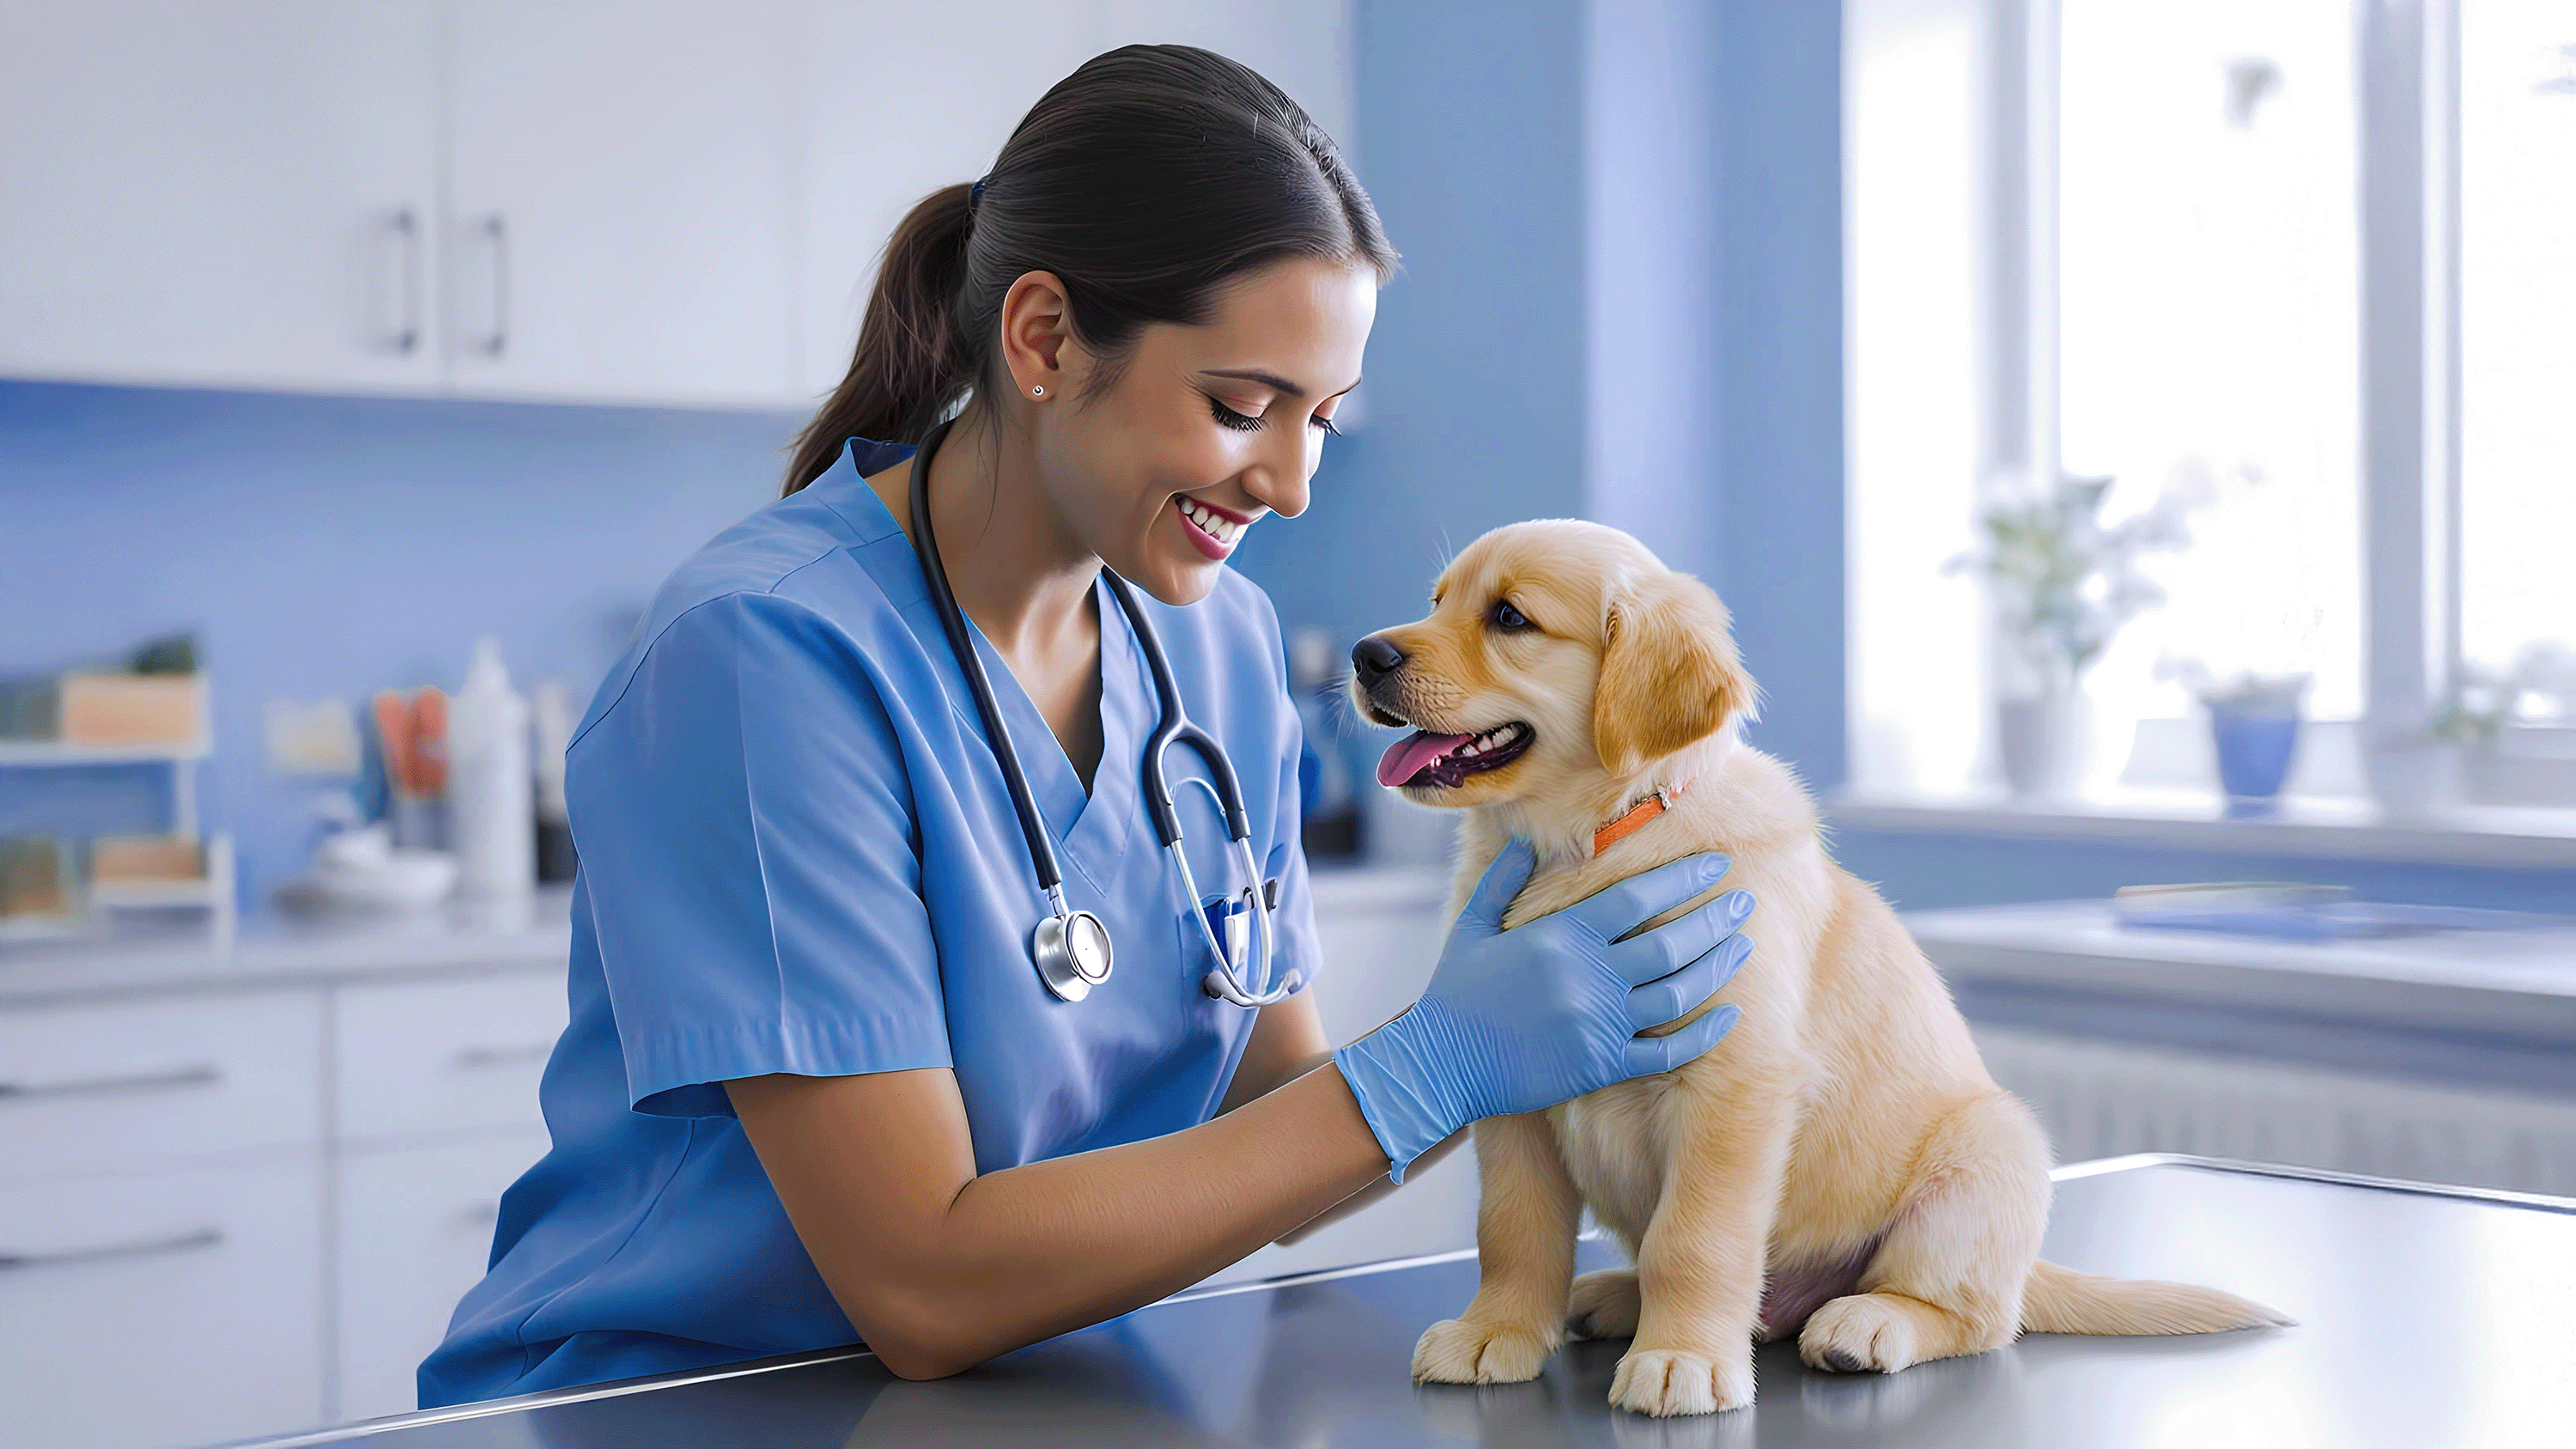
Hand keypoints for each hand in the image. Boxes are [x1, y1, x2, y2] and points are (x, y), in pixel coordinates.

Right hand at [1332, 840, 1752, 1179]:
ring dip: (1717, 966)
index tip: (1716, 863)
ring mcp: (1599, 1023)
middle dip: (1715, 918)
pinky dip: (1704, 1034)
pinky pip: (1667, 1051)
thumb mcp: (1472, 926)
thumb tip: (1525, 839)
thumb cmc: (1455, 992)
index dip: (1683, 877)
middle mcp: (1588, 976)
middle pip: (1671, 941)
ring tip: (1744, 947)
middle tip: (1746, 902)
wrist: (1440, 1064)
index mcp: (1562, 937)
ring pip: (1678, 991)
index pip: (1637, 896)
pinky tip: (1730, 1017)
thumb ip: (1504, 879)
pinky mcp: (1603, 1064)